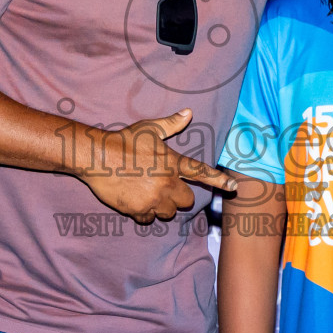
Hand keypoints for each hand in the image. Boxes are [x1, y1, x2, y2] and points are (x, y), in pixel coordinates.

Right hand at [76, 109, 236, 224]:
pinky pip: (149, 219)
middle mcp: (167, 183)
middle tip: (163, 186)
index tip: (234, 187)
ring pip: (168, 213)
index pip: (201, 173)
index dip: (219, 180)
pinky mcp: (138, 210)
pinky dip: (145, 214)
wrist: (98, 157)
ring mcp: (153, 199)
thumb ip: (171, 124)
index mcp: (172, 163)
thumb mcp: (149, 129)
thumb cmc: (124, 140)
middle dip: (178, 196)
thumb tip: (188, 113)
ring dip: (162, 206)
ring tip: (147, 193)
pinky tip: (136, 202)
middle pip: (186, 200)